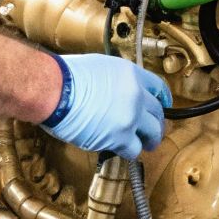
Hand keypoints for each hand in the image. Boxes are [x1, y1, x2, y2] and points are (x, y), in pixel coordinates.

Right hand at [39, 54, 171, 158]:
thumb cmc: (67, 77)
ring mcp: (130, 116)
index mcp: (131, 74)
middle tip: (152, 131)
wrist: (55, 90)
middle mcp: (136, 94)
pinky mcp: (120, 137)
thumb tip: (116, 91)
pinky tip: (122, 151)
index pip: (158, 87)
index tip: (163, 106)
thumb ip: (115, 80)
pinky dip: (129, 152)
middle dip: (156, 124)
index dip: (162, 99)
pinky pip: (133, 150)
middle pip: (157, 113)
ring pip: (152, 133)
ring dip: (148, 141)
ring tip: (144, 146)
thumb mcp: (100, 66)